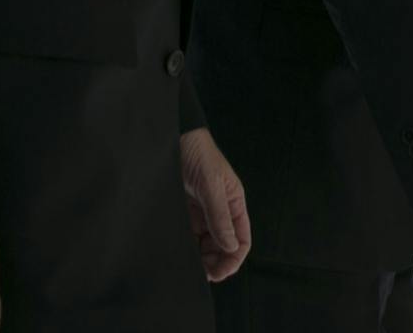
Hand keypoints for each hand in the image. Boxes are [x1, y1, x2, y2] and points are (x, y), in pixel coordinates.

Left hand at [181, 127, 251, 281]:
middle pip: (224, 246)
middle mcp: (220, 210)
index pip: (242, 239)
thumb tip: (231, 247)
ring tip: (191, 268)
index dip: (234, 258)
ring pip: (206, 245)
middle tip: (203, 275)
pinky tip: (181, 253)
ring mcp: (201, 212)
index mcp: (234, 203)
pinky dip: (187, 248)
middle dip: (216, 263)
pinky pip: (189, 236)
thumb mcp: (211, 184)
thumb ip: (220, 217)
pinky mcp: (184, 212)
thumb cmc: (197, 153)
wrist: (171, 137)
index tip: (220, 273)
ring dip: (201, 258)